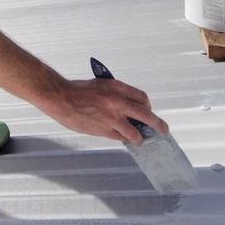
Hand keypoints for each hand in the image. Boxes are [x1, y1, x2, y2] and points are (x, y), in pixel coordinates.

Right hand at [44, 78, 169, 144]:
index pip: (142, 98)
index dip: (148, 106)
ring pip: (135, 132)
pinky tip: (123, 138)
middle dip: (158, 125)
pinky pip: (120, 137)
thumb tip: (128, 106)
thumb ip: (116, 94)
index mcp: (117, 87)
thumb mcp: (101, 85)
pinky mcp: (104, 130)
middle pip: (147, 116)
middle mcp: (118, 102)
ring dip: (139, 137)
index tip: (148, 111)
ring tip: (140, 140)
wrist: (60, 97)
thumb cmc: (78, 90)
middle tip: (164, 130)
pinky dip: (123, 138)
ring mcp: (112, 118)